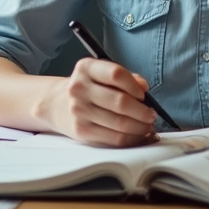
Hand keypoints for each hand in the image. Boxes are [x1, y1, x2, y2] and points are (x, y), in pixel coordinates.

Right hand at [40, 57, 157, 146]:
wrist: (56, 104)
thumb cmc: (87, 88)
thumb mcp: (100, 74)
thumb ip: (125, 77)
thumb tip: (144, 87)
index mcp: (86, 68)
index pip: (116, 74)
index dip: (134, 86)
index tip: (144, 94)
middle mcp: (79, 88)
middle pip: (120, 102)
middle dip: (142, 111)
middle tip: (151, 115)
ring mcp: (79, 111)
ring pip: (120, 124)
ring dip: (140, 127)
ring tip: (147, 126)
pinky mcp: (82, 131)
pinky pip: (114, 138)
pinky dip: (132, 139)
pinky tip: (138, 135)